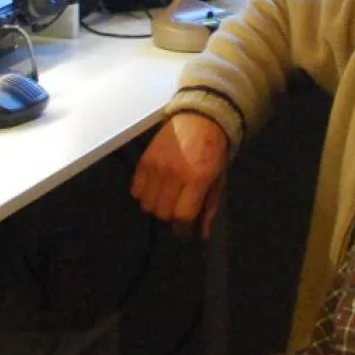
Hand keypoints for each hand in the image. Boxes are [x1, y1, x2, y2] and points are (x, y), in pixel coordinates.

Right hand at [130, 112, 231, 237]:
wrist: (199, 120)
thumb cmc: (212, 152)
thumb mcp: (218, 180)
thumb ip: (209, 208)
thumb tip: (202, 234)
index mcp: (197, 179)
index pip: (182, 215)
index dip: (183, 229)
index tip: (185, 231)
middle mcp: (174, 174)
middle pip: (162, 212)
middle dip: (171, 218)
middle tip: (177, 212)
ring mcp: (157, 166)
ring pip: (147, 204)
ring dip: (156, 207)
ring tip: (165, 200)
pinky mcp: (144, 160)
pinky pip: (136, 190)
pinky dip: (143, 194)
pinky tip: (154, 189)